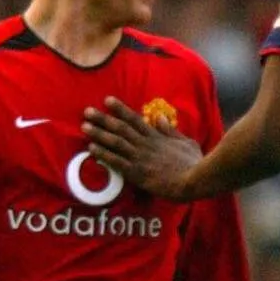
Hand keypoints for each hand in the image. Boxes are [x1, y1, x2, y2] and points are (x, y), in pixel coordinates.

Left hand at [83, 97, 201, 200]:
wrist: (194, 180)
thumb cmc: (195, 163)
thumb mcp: (187, 142)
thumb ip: (171, 131)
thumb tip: (160, 118)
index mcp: (157, 137)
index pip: (135, 119)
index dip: (120, 109)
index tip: (107, 100)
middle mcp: (146, 144)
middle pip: (121, 128)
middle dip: (103, 118)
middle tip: (87, 111)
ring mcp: (140, 157)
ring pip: (115, 142)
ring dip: (99, 133)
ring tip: (84, 126)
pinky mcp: (138, 173)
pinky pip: (116, 161)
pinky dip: (103, 154)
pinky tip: (91, 148)